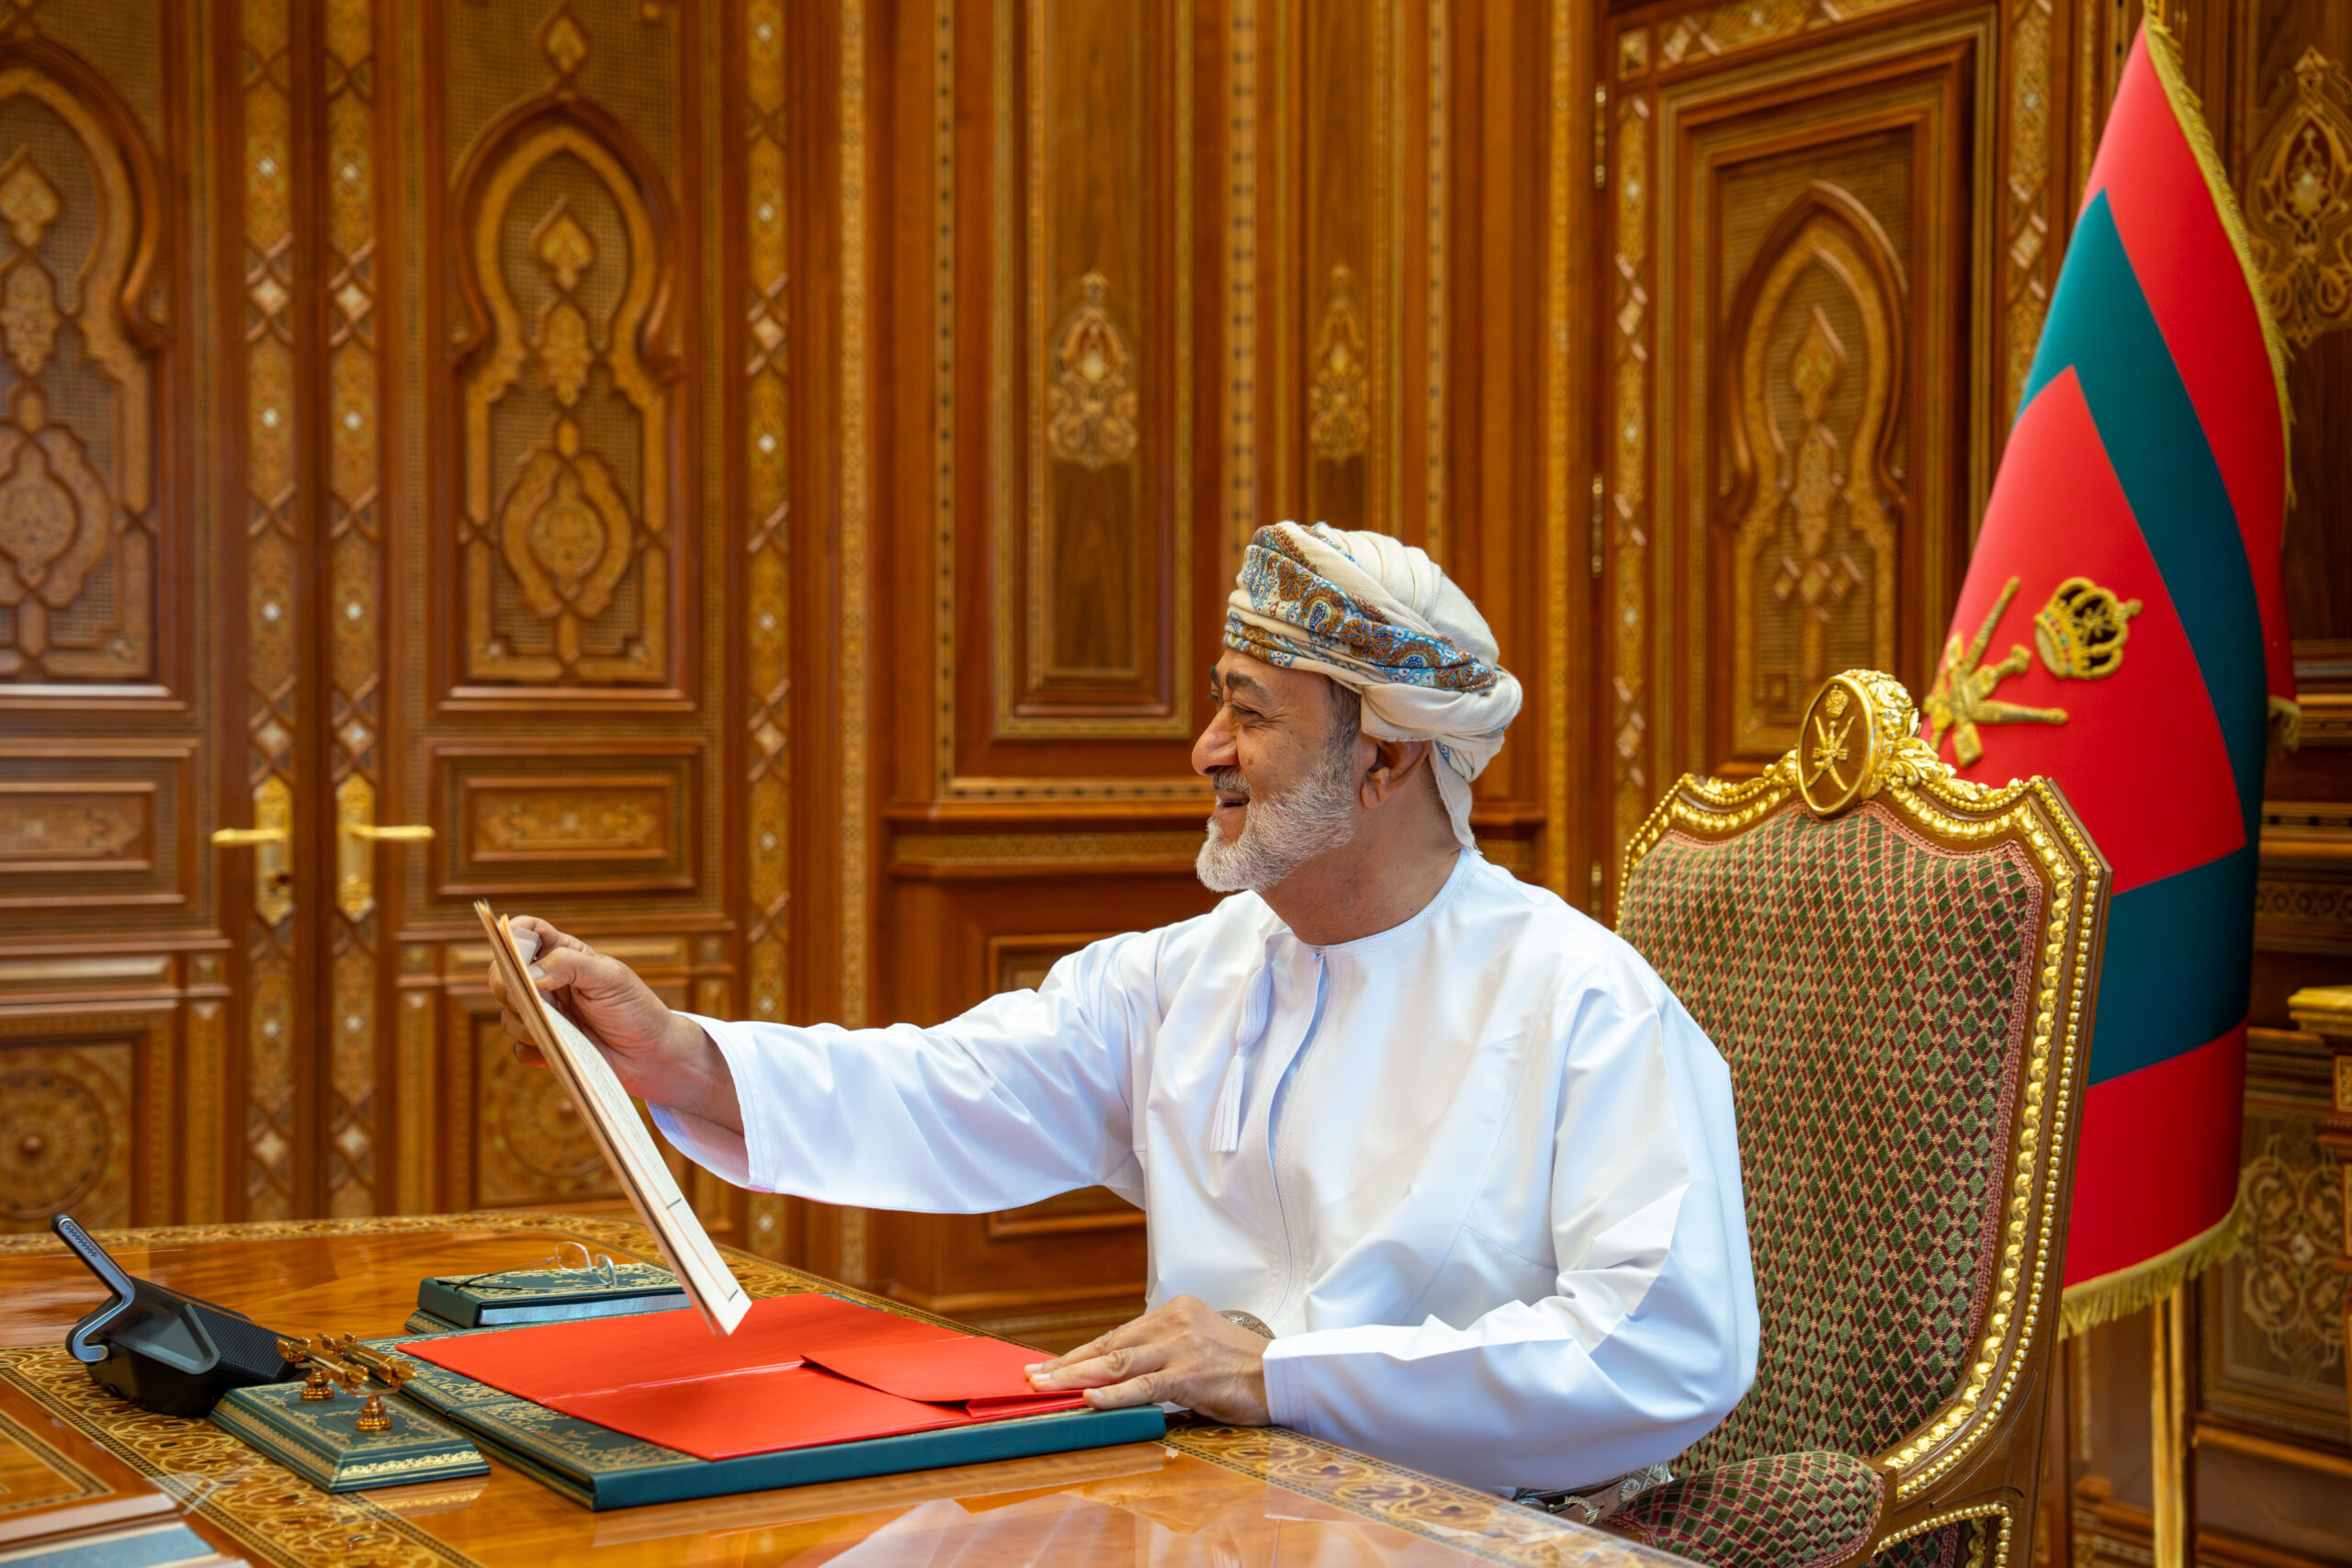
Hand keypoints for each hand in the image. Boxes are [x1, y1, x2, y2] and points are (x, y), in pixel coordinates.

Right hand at [487, 916, 740, 1129]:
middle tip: (528, 1000)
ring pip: (508, 1013)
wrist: (652, 1055)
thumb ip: (569, 965)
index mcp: (562, 954)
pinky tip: (560, 1050)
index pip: (524, 932)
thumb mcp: (610, 977)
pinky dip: (534, 1049)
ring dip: (524, 1022)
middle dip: (507, 986)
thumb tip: (528, 974)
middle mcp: (547, 981)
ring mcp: (544, 1014)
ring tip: (559, 1030)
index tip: (514, 952)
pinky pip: (519, 1047)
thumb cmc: (635, 1007)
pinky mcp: (544, 1045)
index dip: (510, 937)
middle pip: (503, 974)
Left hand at [1023, 1296, 1269, 1423]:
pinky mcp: (1192, 1373)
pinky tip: (1089, 1399)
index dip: (1079, 1354)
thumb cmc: (1240, 1369)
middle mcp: (1174, 1322)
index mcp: (1174, 1312)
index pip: (1116, 1336)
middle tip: (1032, 1377)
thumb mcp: (1197, 1349)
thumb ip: (1161, 1356)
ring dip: (1077, 1377)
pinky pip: (1144, 1385)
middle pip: (1110, 1346)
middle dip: (1066, 1364)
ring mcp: (1183, 1346)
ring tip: (1046, 1387)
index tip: (1048, 1367)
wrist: (1284, 1375)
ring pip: (1118, 1362)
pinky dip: (1114, 1393)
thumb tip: (1116, 1378)